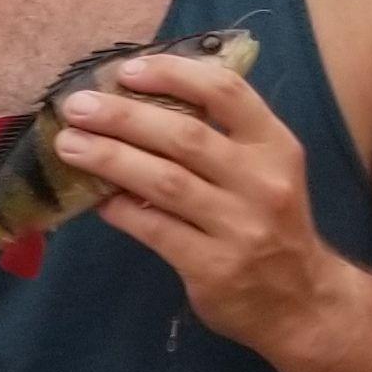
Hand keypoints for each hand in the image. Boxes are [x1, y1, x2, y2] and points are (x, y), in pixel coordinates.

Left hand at [48, 47, 340, 354]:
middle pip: (184, 135)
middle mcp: (261, 182)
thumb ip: (221, 137)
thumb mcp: (266, 171)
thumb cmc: (271, 224)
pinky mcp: (213, 267)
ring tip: (69, 144)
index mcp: (275, 146)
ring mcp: (239, 227)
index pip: (226, 93)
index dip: (174, 75)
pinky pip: (155, 229)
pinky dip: (120, 209)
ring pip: (164, 181)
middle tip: (77, 106)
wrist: (301, 302)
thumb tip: (140, 104)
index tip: (128, 69)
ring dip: (110, 158)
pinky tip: (95, 198)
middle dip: (124, 116)